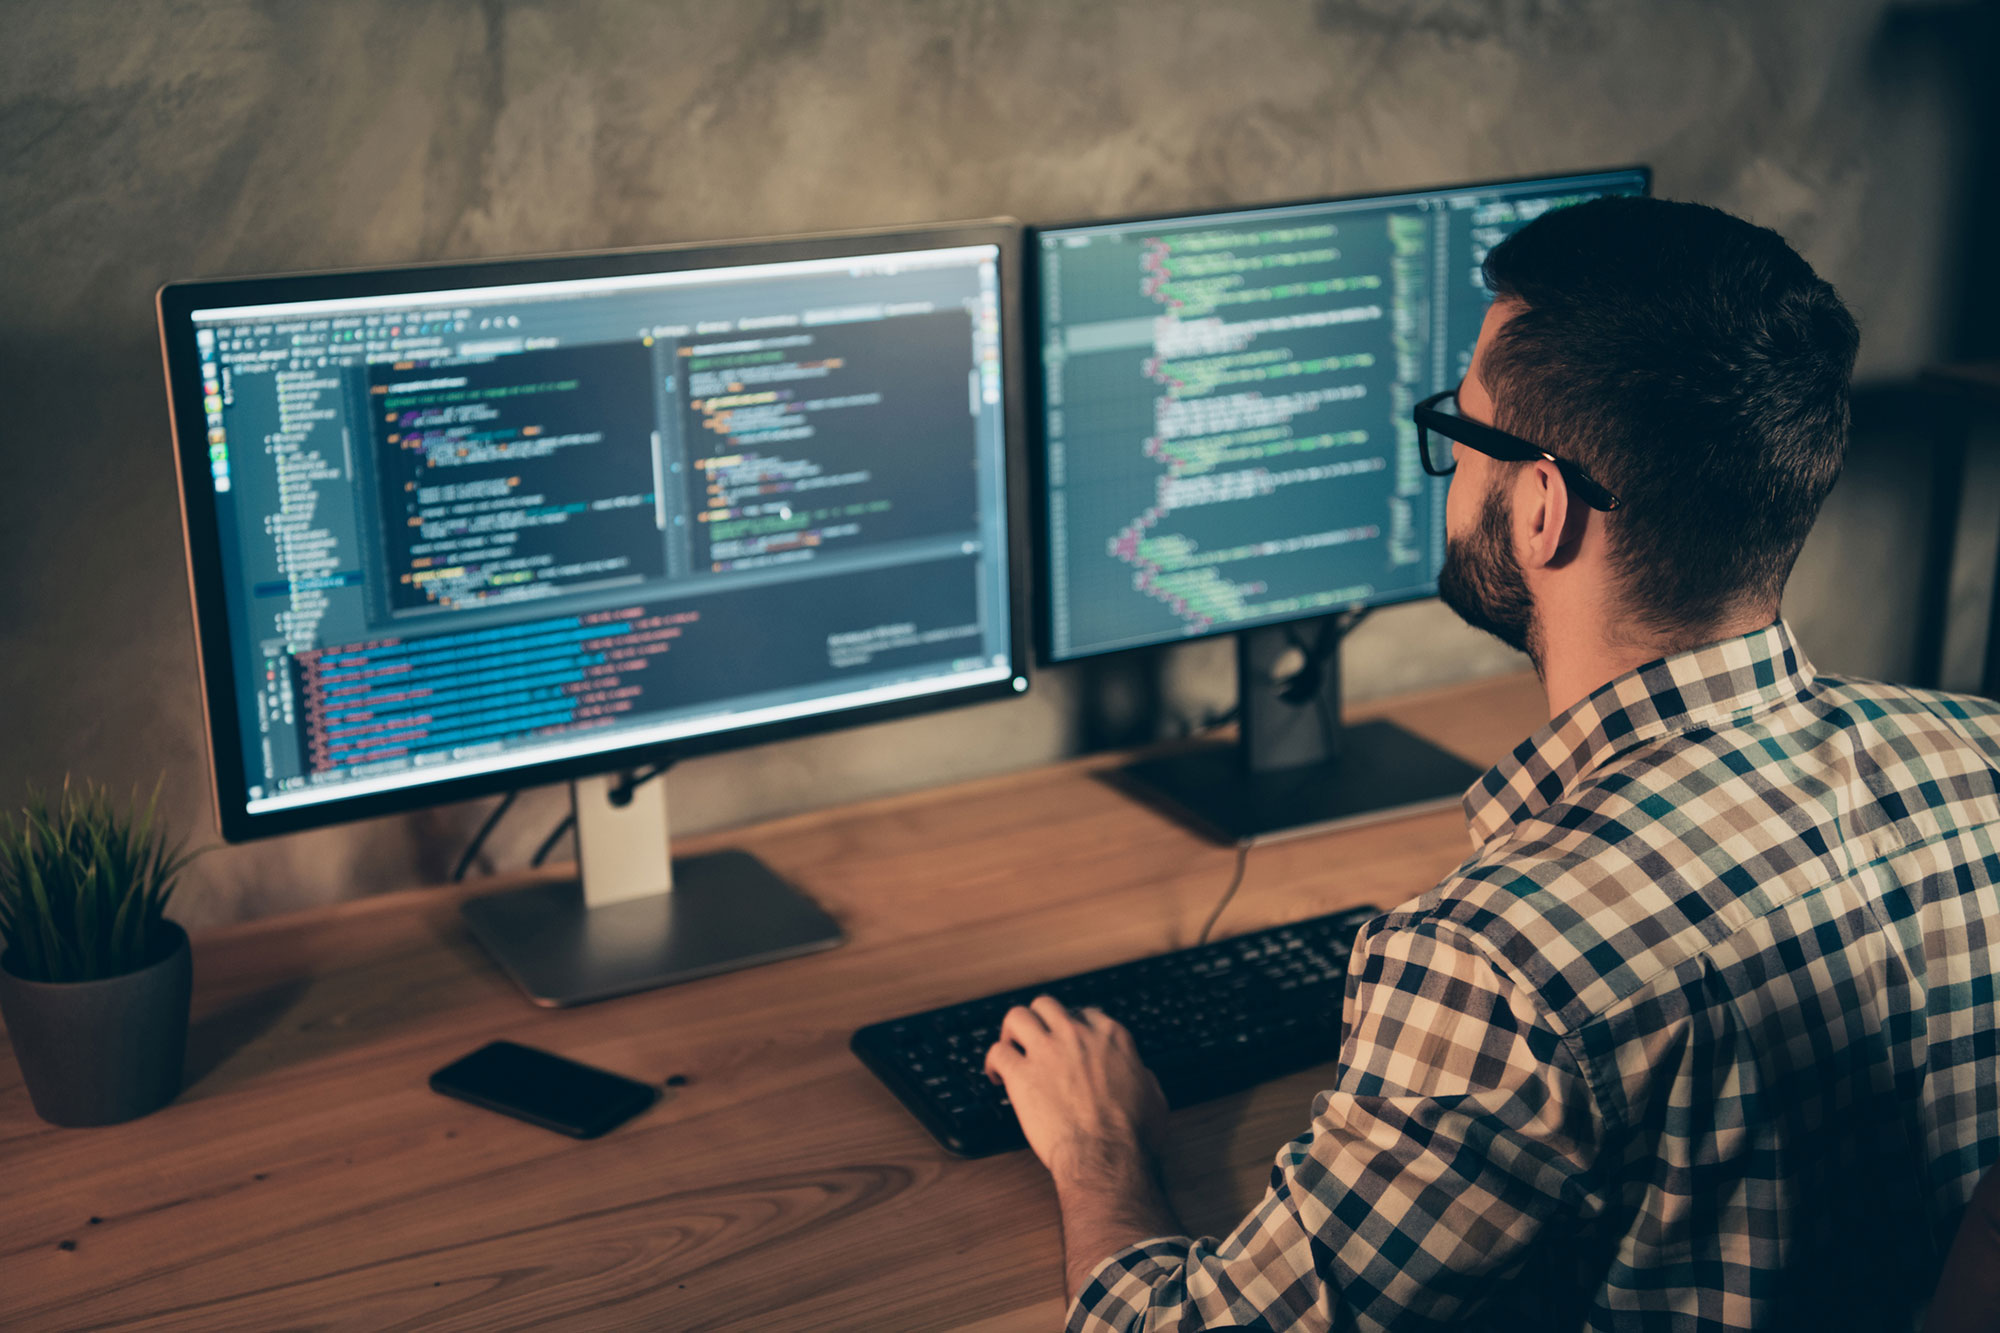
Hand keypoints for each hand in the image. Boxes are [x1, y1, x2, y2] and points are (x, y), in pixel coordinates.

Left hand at [982, 996, 1167, 1181]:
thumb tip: (1138, 1073)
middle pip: (1047, 1006)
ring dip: (1012, 1031)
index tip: (1067, 1041)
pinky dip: (993, 1062)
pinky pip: (997, 1052)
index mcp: (1110, 1037)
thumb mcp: (1153, 1096)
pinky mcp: (1021, 1074)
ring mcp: (1046, 1051)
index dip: (1072, 1027)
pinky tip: (995, 1075)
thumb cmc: (1131, 1134)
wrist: (1107, 1156)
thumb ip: (1141, 1075)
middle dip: (1039, 1021)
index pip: (1085, 1014)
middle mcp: (1076, 1035)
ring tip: (1011, 1047)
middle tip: (1035, 1039)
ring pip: (1017, 1016)